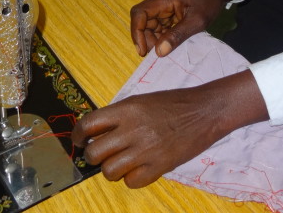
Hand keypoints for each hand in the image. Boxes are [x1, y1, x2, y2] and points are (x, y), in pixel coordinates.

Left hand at [71, 70, 265, 187]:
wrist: (204, 111)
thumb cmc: (173, 103)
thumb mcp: (142, 100)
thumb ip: (119, 115)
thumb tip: (95, 132)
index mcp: (127, 109)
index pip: (88, 124)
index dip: (78, 135)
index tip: (78, 141)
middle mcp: (132, 129)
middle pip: (94, 152)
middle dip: (94, 156)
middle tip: (102, 155)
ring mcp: (146, 149)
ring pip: (110, 171)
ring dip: (112, 169)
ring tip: (122, 162)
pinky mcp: (159, 166)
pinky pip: (132, 182)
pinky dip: (132, 178)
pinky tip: (139, 169)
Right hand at [130, 0, 226, 58]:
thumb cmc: (209, 1)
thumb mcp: (197, 21)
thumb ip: (178, 35)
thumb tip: (159, 51)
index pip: (139, 13)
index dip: (136, 33)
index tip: (143, 51)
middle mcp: (158, 0)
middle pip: (142, 21)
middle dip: (146, 39)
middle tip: (159, 54)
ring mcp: (162, 5)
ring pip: (149, 25)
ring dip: (154, 39)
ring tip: (166, 50)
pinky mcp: (166, 11)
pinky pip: (158, 25)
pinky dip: (161, 36)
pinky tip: (170, 44)